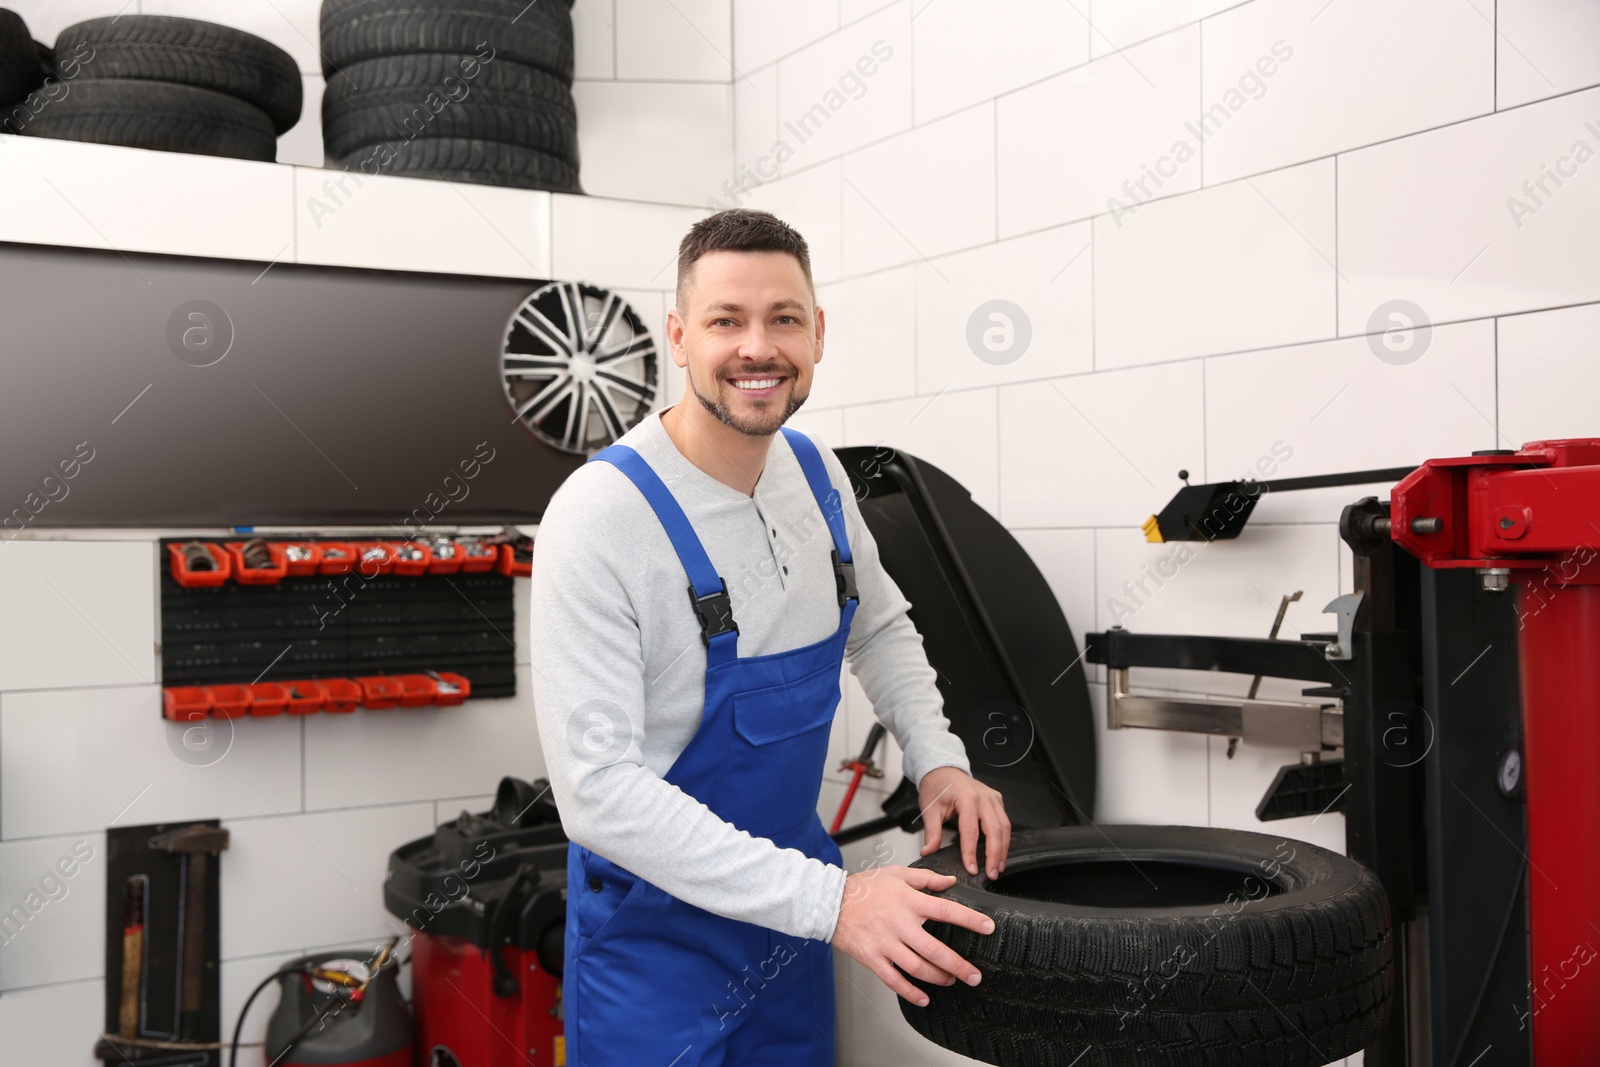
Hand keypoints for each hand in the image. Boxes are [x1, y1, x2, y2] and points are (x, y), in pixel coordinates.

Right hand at [831, 866, 994, 1005]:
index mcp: (908, 901)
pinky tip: (924, 998)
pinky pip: (894, 980)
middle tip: (975, 975)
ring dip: (938, 978)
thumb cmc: (863, 887)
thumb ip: (926, 878)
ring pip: (917, 968)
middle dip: (958, 965)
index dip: (970, 920)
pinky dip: (911, 992)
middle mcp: (899, 924)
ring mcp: (885, 943)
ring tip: (952, 981)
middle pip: (935, 949)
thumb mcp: (897, 874)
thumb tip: (950, 881)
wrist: (829, 901)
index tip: (989, 927)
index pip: (946, 910)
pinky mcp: (872, 958)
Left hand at [918, 766, 1010, 879]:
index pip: (971, 830)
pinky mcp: (996, 800)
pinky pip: (1004, 821)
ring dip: (1003, 849)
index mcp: (966, 797)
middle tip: (991, 873)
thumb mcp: (929, 808)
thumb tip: (928, 851)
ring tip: (998, 867)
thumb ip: (931, 832)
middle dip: (995, 854)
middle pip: (995, 830)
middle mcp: (983, 797)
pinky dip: (1004, 838)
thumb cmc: (936, 785)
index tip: (971, 869)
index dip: (971, 852)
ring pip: (1004, 826)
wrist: (943, 769)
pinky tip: (1000, 852)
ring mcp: (992, 798)